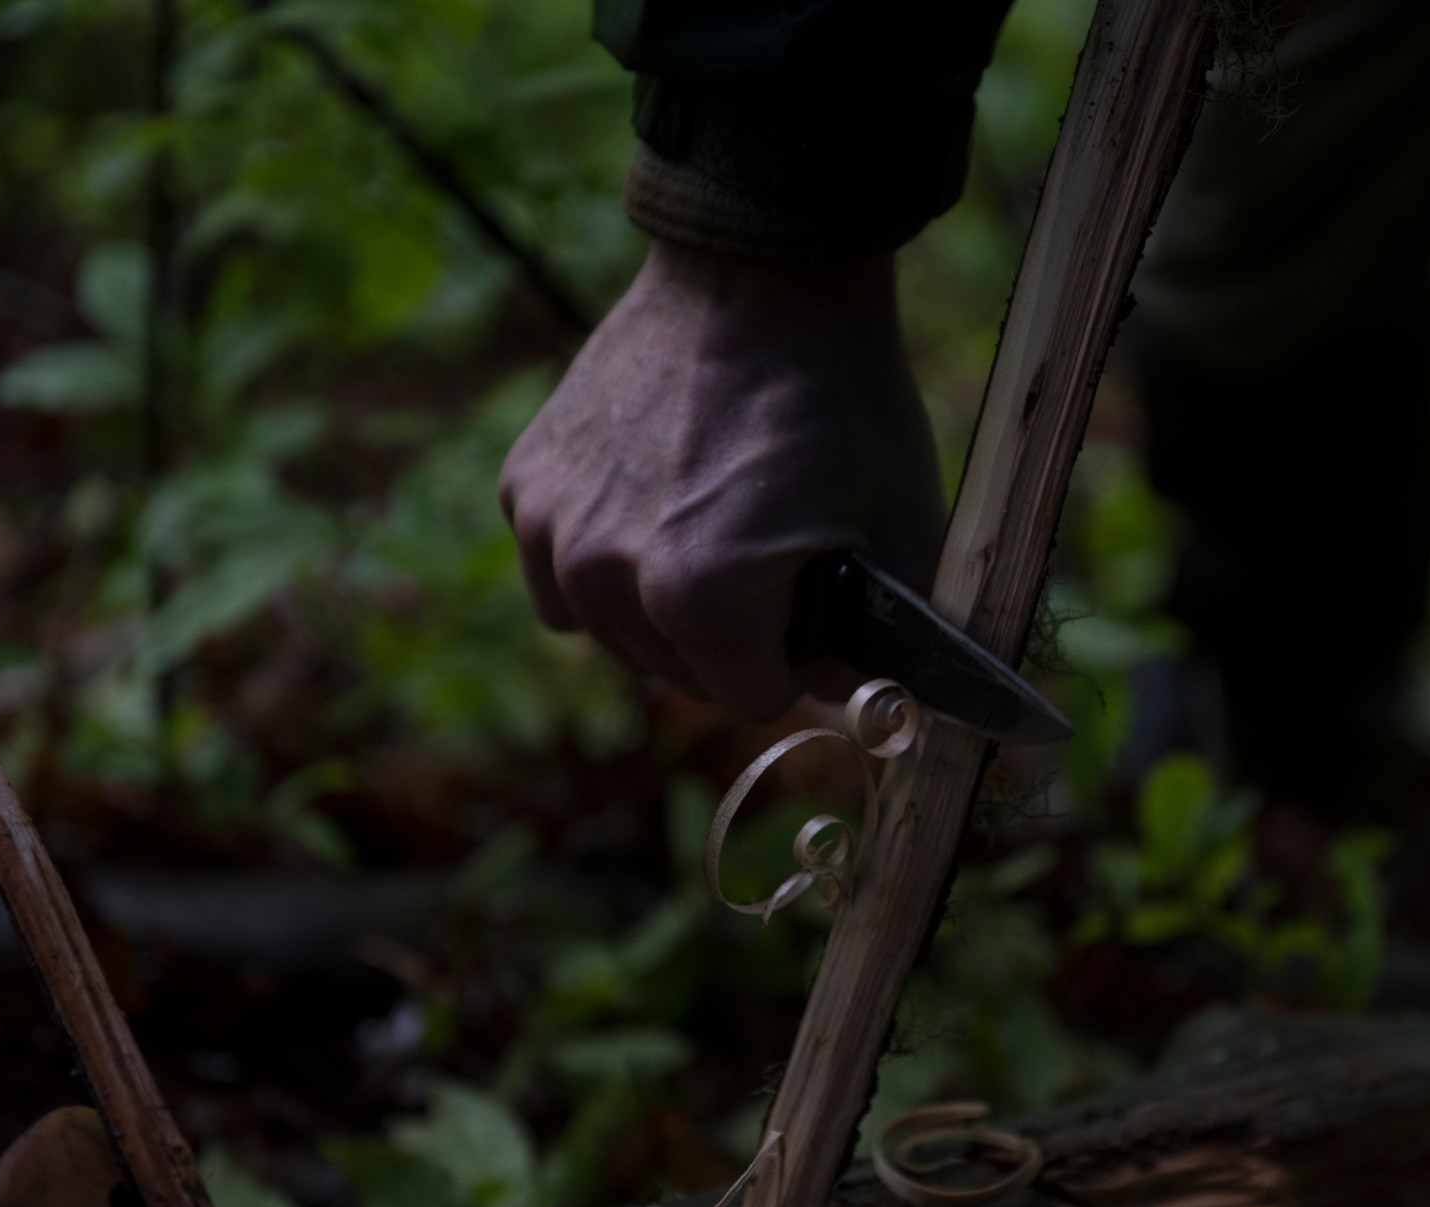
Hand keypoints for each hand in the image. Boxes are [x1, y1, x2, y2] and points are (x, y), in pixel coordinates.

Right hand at [500, 240, 944, 721]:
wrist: (761, 273)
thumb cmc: (843, 398)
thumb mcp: (905, 527)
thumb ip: (893, 645)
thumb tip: (875, 711)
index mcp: (698, 597)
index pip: (753, 699)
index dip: (798, 653)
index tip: (815, 589)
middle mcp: (605, 574)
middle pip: (680, 677)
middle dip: (733, 638)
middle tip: (773, 545)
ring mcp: (552, 527)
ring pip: (616, 636)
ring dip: (664, 608)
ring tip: (714, 520)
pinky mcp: (524, 485)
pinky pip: (562, 580)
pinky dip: (605, 564)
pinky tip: (654, 500)